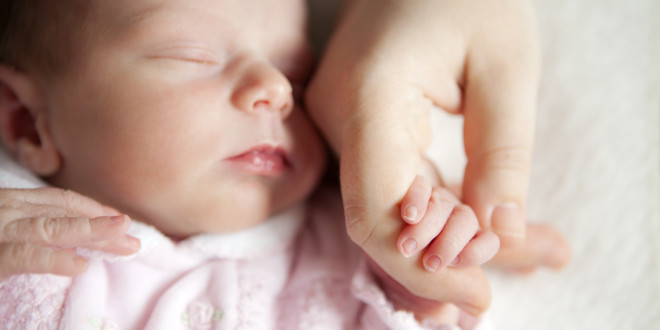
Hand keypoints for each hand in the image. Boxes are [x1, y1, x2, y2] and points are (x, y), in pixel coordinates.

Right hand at [0, 188, 139, 278]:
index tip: (122, 223)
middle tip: (134, 241)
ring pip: (51, 229)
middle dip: (103, 226)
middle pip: (65, 215)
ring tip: (123, 240)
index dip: (95, 211)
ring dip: (92, 232)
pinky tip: (80, 266)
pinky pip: (24, 256)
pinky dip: (53, 260)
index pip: (62, 202)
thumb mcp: (6, 229)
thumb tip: (75, 245)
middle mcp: (10, 210)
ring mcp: (1, 229)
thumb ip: (35, 231)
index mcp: (14, 202)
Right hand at [306, 0, 539, 314]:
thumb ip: (501, 154)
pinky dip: (445, 208)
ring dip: (460, 234)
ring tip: (534, 243)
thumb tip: (498, 235)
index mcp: (369, 98)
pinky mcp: (358, 133)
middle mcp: (339, 120)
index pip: (377, 211)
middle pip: (388, 220)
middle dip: (458, 255)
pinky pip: (397, 186)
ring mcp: (341, 128)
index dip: (422, 268)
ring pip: (395, 209)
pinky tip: (491, 217)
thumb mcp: (506, 65)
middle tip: (537, 255)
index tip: (480, 294)